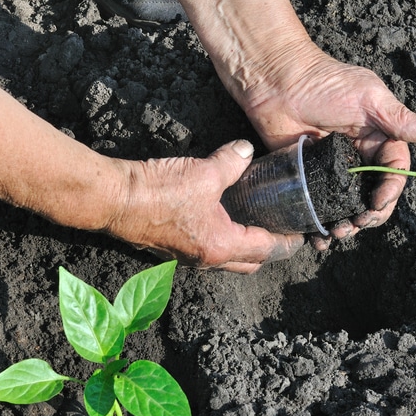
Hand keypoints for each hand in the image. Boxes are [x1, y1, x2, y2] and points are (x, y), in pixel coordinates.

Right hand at [106, 140, 304, 272]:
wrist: (114, 200)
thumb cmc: (157, 191)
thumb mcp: (203, 171)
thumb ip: (231, 161)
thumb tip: (246, 151)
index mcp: (220, 246)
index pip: (266, 249)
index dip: (287, 241)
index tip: (301, 233)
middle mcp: (206, 259)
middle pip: (249, 263)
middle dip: (268, 250)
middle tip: (280, 230)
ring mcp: (187, 257)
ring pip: (226, 259)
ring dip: (243, 247)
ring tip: (254, 224)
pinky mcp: (171, 248)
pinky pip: (206, 250)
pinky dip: (220, 240)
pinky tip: (221, 218)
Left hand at [162, 0, 415, 247]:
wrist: (276, 83)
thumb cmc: (324, 84)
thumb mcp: (368, 98)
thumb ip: (401, 119)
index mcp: (378, 138)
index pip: (394, 172)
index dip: (390, 191)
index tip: (377, 202)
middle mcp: (358, 157)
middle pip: (372, 195)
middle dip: (370, 214)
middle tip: (357, 223)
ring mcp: (331, 170)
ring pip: (347, 205)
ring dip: (347, 224)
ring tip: (338, 232)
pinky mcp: (307, 178)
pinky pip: (318, 206)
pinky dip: (319, 224)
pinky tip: (317, 237)